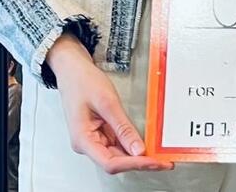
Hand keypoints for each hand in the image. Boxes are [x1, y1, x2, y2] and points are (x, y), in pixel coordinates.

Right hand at [45, 34, 173, 174]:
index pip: (110, 162)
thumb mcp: (107, 103)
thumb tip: (137, 149)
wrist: (73, 71)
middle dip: (139, 163)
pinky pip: (117, 144)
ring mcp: (93, 138)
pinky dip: (131, 145)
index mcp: (83, 139)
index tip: (153, 162)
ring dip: (136, 157)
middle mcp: (87, 143)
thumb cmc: (83, 82)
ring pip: (117, 155)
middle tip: (162, 162)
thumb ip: (123, 127)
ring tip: (157, 156)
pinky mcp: (99, 132)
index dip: (134, 164)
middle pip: (115, 162)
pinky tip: (144, 145)